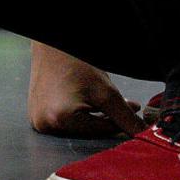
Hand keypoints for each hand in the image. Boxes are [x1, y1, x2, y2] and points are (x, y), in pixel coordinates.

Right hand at [27, 43, 145, 138]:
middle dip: (106, 119)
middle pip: (88, 131)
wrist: (51, 46)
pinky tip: (84, 99)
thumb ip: (126, 117)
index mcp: (59, 119)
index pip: (100, 131)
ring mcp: (38, 120)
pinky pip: (64, 121)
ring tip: (99, 98)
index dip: (120, 121)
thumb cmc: (74, 63)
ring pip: (77, 127)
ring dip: (93, 116)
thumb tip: (144, 134)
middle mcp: (44, 124)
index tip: (134, 108)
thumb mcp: (106, 92)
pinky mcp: (36, 115)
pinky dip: (77, 113)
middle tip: (123, 103)